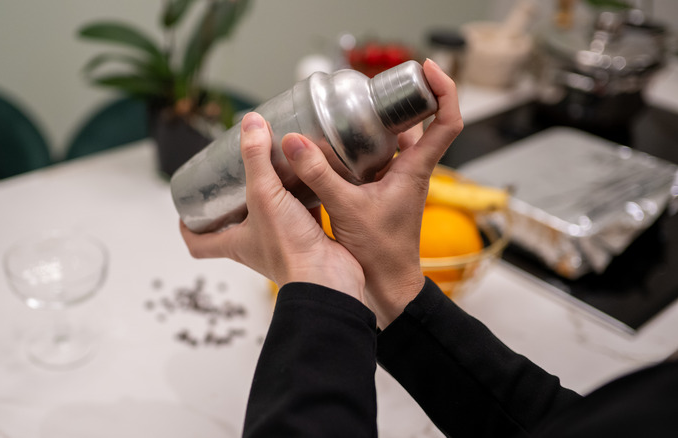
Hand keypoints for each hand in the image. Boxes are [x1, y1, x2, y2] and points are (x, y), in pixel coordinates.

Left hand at [180, 112, 365, 301]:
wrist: (328, 278)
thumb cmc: (290, 249)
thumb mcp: (263, 195)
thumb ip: (256, 159)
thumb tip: (250, 123)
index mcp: (235, 243)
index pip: (199, 244)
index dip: (187, 228)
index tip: (184, 212)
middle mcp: (256, 245)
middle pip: (234, 224)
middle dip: (233, 201)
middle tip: (234, 176)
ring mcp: (283, 243)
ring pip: (270, 215)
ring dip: (272, 194)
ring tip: (275, 167)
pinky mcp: (309, 238)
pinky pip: (302, 212)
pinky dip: (304, 195)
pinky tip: (310, 175)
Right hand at [280, 59, 462, 326]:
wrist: (387, 287)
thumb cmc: (381, 254)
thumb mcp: (346, 208)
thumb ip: (319, 174)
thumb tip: (294, 142)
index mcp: (417, 170)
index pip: (448, 121)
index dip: (444, 90)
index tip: (426, 70)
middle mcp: (411, 171)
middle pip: (420, 122)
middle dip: (402, 99)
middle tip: (377, 84)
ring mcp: (397, 181)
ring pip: (396, 140)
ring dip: (380, 122)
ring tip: (353, 106)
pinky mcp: (382, 191)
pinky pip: (377, 159)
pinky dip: (362, 146)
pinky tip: (337, 144)